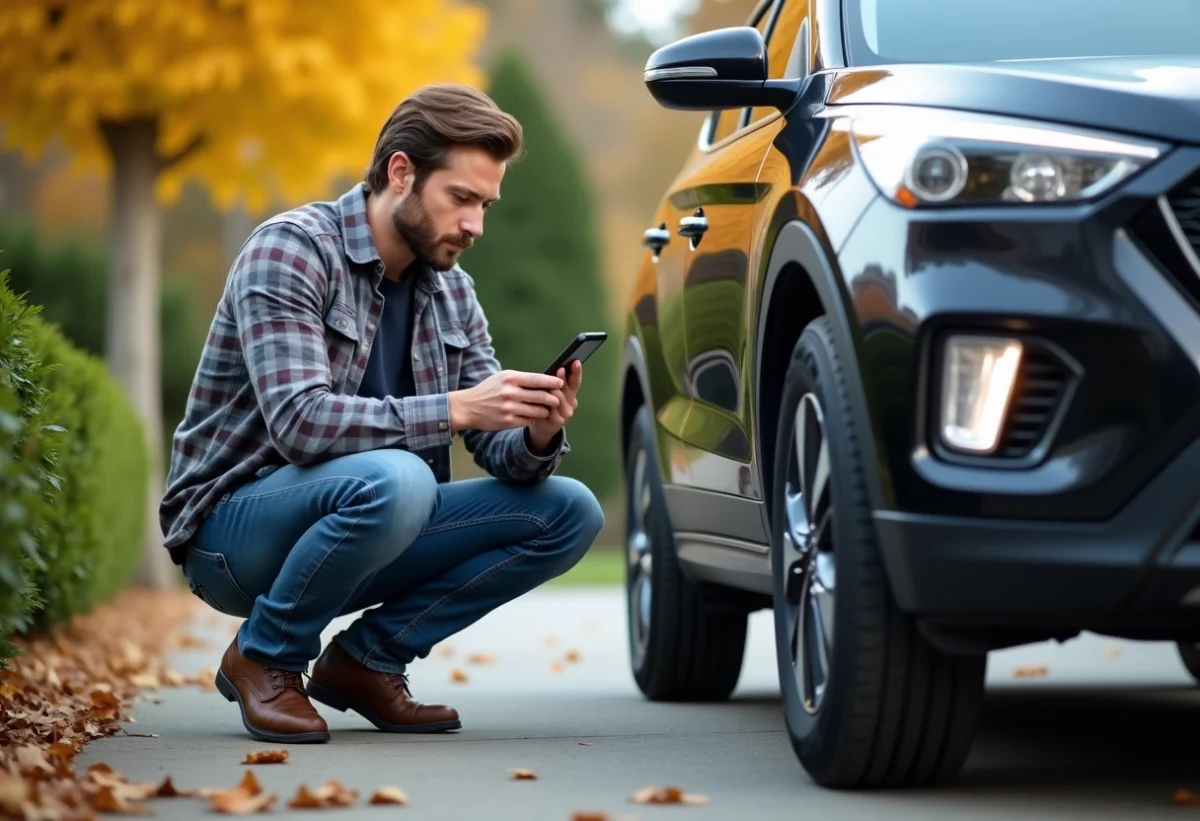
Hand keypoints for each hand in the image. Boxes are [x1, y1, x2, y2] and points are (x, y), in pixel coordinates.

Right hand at [448, 369, 562, 431]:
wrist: (468, 407)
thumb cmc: (488, 390)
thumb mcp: (502, 378)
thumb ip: (521, 379)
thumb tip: (544, 379)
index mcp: (510, 378)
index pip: (537, 379)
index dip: (552, 381)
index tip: (561, 383)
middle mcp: (510, 393)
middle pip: (541, 396)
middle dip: (553, 398)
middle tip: (557, 399)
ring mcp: (509, 408)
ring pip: (538, 411)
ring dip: (545, 411)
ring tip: (546, 409)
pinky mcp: (508, 422)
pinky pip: (528, 421)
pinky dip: (532, 419)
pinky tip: (532, 417)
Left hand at [528, 360, 581, 451]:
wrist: (541, 427)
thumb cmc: (544, 406)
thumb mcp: (550, 393)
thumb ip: (553, 383)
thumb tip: (554, 367)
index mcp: (570, 394)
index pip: (575, 381)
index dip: (576, 372)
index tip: (576, 362)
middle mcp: (571, 403)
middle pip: (567, 389)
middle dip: (562, 379)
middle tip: (560, 369)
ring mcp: (566, 413)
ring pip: (559, 399)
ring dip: (553, 391)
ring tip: (547, 384)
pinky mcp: (558, 421)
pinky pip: (552, 410)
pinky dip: (545, 404)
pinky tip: (539, 398)